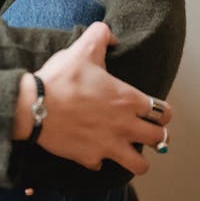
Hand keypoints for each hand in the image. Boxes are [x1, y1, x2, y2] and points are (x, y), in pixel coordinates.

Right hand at [13, 22, 170, 174]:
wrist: (35, 106)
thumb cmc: (61, 78)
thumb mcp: (82, 48)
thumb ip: (101, 35)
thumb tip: (111, 35)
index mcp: (128, 100)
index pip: (163, 113)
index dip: (162, 112)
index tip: (154, 111)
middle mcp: (124, 126)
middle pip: (158, 139)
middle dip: (155, 134)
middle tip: (144, 129)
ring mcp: (108, 145)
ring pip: (140, 164)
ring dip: (137, 157)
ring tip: (128, 148)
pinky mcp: (90, 158)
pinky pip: (102, 165)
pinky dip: (100, 158)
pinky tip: (93, 148)